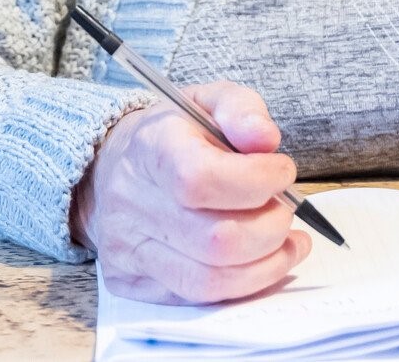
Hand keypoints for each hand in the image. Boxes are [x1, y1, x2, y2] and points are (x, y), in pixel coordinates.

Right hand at [71, 81, 310, 303]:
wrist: (111, 167)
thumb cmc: (172, 134)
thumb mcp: (208, 100)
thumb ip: (242, 110)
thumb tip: (267, 140)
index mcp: (152, 149)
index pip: (201, 178)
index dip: (255, 180)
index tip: (283, 171)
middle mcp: (134, 204)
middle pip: (215, 239)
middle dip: (271, 226)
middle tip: (287, 208)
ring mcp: (129, 251)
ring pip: (210, 279)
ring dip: (266, 262)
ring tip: (288, 238)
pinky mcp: (133, 284)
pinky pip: (199, 298)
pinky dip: (245, 284)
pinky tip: (268, 260)